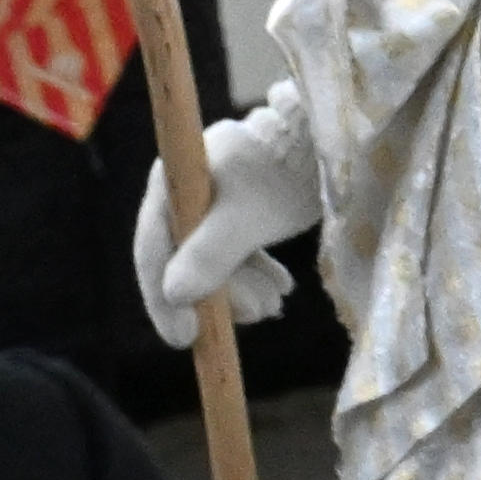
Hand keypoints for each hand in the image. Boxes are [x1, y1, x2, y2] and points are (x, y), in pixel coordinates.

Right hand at [138, 87, 323, 338]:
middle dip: (219, 295)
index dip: (163, 299)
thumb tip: (175, 295)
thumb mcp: (248, 218)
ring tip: (275, 306)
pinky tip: (282, 290)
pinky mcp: (242, 202)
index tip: (184, 340)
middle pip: (185, 257)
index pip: (153, 250)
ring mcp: (212, 195)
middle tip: (258, 317)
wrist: (327, 139)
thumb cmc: (285, 173)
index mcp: (171, 183)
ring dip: (243, 288)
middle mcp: (184, 188)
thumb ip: (211, 254)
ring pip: (216, 256)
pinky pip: (238, 247)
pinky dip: (257, 272)